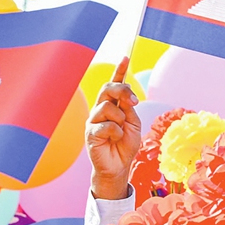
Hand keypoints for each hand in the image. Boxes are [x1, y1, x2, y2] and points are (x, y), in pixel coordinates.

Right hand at [86, 57, 141, 199]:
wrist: (118, 167)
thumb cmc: (125, 146)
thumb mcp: (134, 124)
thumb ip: (129, 109)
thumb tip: (126, 97)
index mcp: (112, 105)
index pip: (114, 84)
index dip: (120, 71)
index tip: (126, 57)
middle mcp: (100, 110)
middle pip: (108, 89)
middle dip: (123, 91)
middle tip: (134, 102)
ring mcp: (93, 120)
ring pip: (107, 107)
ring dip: (120, 119)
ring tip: (121, 131)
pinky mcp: (90, 133)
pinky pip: (105, 125)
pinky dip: (115, 132)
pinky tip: (114, 139)